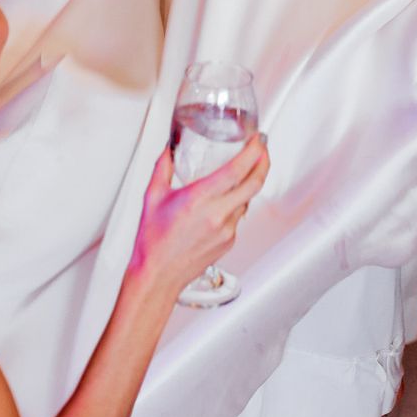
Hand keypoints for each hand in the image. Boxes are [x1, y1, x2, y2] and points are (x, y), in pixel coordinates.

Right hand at [128, 135, 269, 294]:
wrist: (158, 275)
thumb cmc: (154, 242)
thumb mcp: (153, 197)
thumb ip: (163, 167)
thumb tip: (169, 150)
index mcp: (199, 199)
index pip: (236, 170)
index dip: (253, 152)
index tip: (257, 141)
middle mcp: (217, 215)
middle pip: (254, 183)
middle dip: (263, 162)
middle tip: (262, 150)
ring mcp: (226, 230)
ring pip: (248, 200)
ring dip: (249, 184)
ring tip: (243, 173)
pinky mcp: (229, 242)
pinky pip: (239, 217)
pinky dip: (237, 204)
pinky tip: (225, 201)